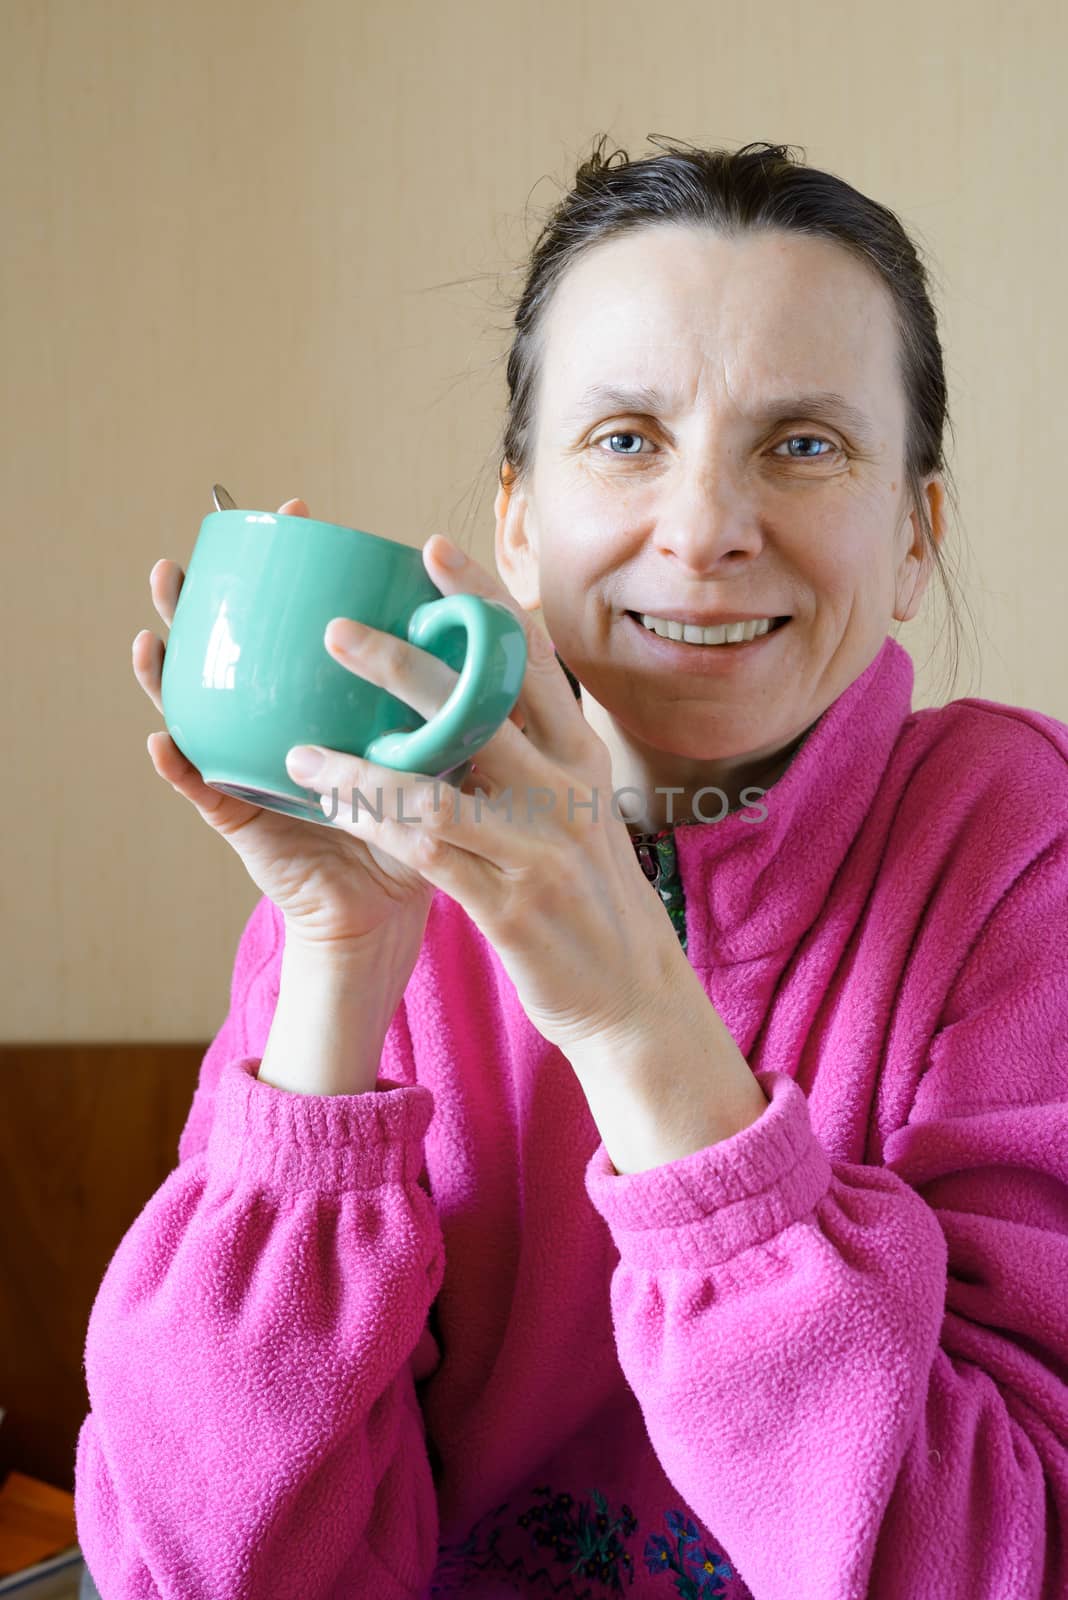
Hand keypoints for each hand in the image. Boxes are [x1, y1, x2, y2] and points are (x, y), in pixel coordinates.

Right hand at [131, 500, 520, 969]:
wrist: (397, 910)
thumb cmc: (430, 828)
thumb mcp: (451, 752)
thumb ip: (467, 696)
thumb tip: (513, 621)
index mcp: (326, 701)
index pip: (295, 620)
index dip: (291, 568)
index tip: (299, 511)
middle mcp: (280, 722)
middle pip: (233, 648)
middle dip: (205, 601)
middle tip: (196, 553)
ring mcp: (253, 767)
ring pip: (200, 707)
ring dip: (168, 669)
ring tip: (153, 628)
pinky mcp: (246, 821)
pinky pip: (208, 792)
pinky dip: (182, 768)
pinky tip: (163, 740)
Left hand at [283, 536, 682, 1053]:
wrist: (632, 995)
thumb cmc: (589, 895)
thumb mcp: (578, 809)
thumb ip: (532, 754)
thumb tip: (471, 699)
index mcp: (581, 754)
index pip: (531, 658)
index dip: (483, 600)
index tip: (433, 550)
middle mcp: (565, 788)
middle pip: (481, 705)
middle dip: (406, 662)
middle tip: (336, 631)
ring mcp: (538, 845)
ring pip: (440, 783)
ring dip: (364, 758)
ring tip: (301, 744)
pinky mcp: (510, 903)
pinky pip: (426, 852)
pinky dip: (372, 823)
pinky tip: (330, 808)